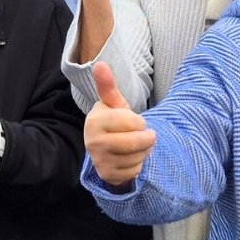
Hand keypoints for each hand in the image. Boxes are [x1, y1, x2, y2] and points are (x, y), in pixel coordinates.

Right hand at [85, 62, 154, 186]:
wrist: (104, 148)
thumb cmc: (113, 122)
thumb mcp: (113, 103)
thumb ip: (108, 86)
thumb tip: (100, 64)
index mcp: (94, 121)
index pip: (131, 121)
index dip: (138, 121)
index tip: (134, 121)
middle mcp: (93, 142)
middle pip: (135, 142)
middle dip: (146, 138)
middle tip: (146, 135)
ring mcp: (99, 161)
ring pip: (137, 157)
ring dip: (144, 151)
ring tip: (139, 146)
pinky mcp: (107, 175)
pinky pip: (134, 171)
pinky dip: (138, 165)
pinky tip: (132, 158)